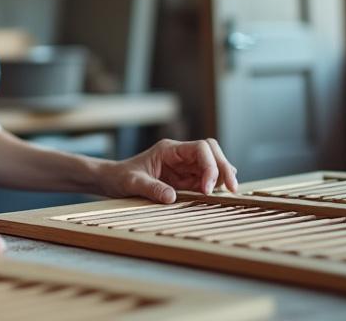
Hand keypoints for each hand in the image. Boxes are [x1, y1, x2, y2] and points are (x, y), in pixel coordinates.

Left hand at [98, 138, 237, 202]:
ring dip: (222, 175)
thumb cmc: (121, 177)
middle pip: (211, 152)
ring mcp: (184, 166)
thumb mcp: (133, 183)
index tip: (207, 188)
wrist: (113, 180)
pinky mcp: (185, 178)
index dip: (210, 165)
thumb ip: (151, 189)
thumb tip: (171, 197)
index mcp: (169, 150)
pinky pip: (206, 178)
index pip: (200, 148)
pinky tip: (220, 194)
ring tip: (229, 191)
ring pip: (212, 163)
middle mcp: (180, 155)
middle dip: (224, 167)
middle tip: (232, 188)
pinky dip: (215, 184)